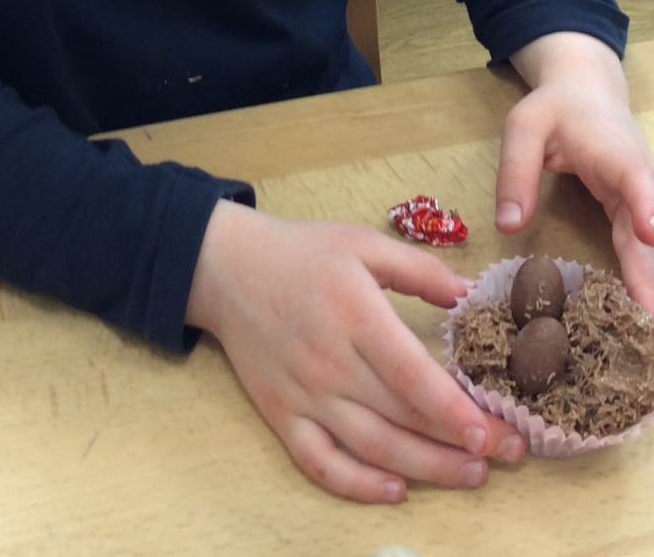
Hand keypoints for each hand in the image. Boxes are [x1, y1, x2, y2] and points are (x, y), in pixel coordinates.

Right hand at [186, 201, 525, 502]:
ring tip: (470, 475)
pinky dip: (358, 485)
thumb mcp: (363, 243)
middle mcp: (330, 362)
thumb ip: (420, 269)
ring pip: (371, 448)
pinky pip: (320, 462)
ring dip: (425, 469)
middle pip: (401, 419)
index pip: (412, 377)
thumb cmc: (301, 252)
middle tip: (507, 454)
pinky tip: (395, 490)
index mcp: (355, 314)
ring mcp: (304, 394)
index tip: (495, 432)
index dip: (455, 412)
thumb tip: (472, 294)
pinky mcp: (281, 414)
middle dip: (460, 444)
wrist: (225, 267)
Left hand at [502, 34, 653, 309]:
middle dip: (650, 268)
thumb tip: (508, 227)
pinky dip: (642, 274)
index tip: (651, 234)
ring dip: (648, 279)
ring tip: (645, 320)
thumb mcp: (524, 128)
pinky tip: (640, 305)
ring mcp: (641, 197)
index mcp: (612, 151)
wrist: (587, 91)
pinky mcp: (634, 211)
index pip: (635, 179)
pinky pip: (640, 246)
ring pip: (648, 243)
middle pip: (648, 226)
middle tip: (647, 313)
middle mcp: (637, 177)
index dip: (646, 206)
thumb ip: (516, 173)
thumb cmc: (555, 108)